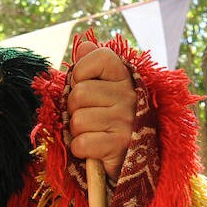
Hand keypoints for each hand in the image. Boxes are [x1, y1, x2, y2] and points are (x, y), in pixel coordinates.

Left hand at [66, 44, 135, 177]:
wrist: (131, 162)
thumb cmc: (110, 123)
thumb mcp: (104, 92)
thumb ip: (92, 67)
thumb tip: (84, 44)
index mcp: (125, 77)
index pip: (96, 58)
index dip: (80, 74)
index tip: (86, 88)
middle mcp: (129, 95)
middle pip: (78, 94)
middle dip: (75, 110)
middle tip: (90, 119)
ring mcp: (126, 120)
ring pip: (76, 120)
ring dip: (77, 133)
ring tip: (94, 135)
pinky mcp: (120, 145)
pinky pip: (81, 143)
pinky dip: (80, 150)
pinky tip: (94, 151)